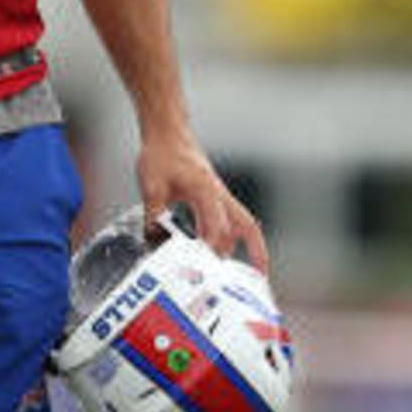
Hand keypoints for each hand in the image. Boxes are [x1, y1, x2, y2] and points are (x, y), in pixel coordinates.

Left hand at [136, 122, 268, 272]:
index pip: (218, 224)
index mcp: (205, 190)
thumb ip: (154, 216)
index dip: (214, 247)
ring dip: (238, 247)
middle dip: (256, 251)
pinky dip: (224, 237)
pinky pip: (224, 220)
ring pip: (237, 224)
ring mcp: (217, 194)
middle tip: (258, 279)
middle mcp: (218, 193)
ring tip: (232, 277)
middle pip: (246, 225)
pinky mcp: (211, 195)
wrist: (167, 132)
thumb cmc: (162, 154)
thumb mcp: (152, 186)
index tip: (207, 267)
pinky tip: (213, 251)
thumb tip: (154, 244)